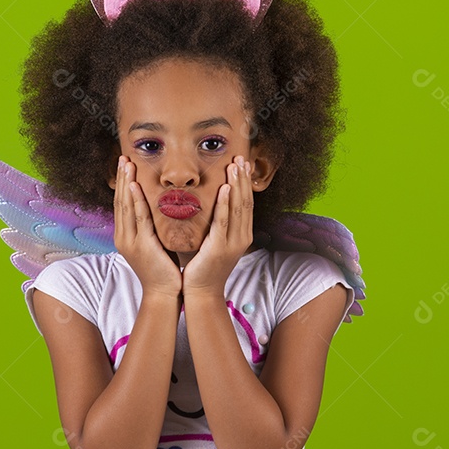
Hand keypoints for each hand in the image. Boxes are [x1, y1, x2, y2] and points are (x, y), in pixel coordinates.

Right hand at [114, 155, 182, 298]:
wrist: (164, 293)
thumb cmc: (164, 269)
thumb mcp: (156, 242)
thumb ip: (153, 226)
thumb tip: (159, 207)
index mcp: (126, 235)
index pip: (122, 204)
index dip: (123, 184)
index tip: (126, 165)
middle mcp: (123, 236)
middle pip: (120, 201)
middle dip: (122, 178)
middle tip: (123, 157)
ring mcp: (129, 241)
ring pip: (126, 206)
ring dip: (126, 184)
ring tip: (127, 164)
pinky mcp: (140, 246)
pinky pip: (137, 219)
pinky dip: (135, 201)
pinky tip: (134, 187)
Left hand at [182, 155, 253, 295]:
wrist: (201, 292)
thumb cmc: (203, 266)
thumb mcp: (214, 241)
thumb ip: (216, 223)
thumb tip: (209, 202)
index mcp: (241, 234)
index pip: (246, 203)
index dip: (245, 182)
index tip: (243, 163)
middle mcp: (242, 237)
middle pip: (245, 201)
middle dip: (243, 178)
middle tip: (241, 157)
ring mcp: (233, 243)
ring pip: (238, 208)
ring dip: (237, 185)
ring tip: (235, 165)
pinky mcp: (219, 248)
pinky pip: (223, 221)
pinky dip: (225, 204)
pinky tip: (225, 188)